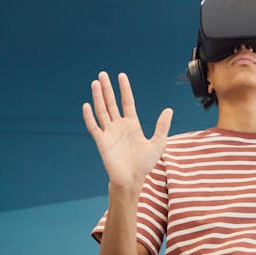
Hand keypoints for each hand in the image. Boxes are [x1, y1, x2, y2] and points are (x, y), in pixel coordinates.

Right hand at [82, 71, 172, 190]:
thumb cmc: (144, 164)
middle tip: (102, 74)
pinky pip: (94, 127)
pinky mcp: (101, 142)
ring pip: (102, 110)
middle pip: (111, 102)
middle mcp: (119, 126)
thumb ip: (162, 126)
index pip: (126, 101)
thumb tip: (169, 109)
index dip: (124, 89)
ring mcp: (109, 133)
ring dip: (98, 97)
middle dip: (107, 88)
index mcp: (132, 124)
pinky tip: (87, 105)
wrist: (132, 180)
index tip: (121, 76)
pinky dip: (89, 116)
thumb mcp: (158, 143)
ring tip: (95, 83)